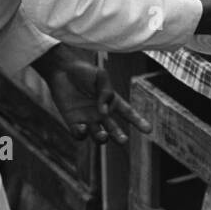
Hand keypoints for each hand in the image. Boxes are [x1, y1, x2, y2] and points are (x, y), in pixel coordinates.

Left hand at [31, 44, 150, 145]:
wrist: (61, 70)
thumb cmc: (83, 71)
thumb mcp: (100, 77)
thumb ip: (106, 92)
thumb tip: (105, 112)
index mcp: (112, 101)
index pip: (128, 113)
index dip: (138, 121)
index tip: (148, 130)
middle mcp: (101, 113)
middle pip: (114, 129)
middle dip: (119, 136)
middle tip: (123, 140)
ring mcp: (88, 119)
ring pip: (98, 135)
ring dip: (101, 138)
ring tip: (102, 135)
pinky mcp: (73, 122)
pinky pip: (80, 135)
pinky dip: (82, 134)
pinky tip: (82, 127)